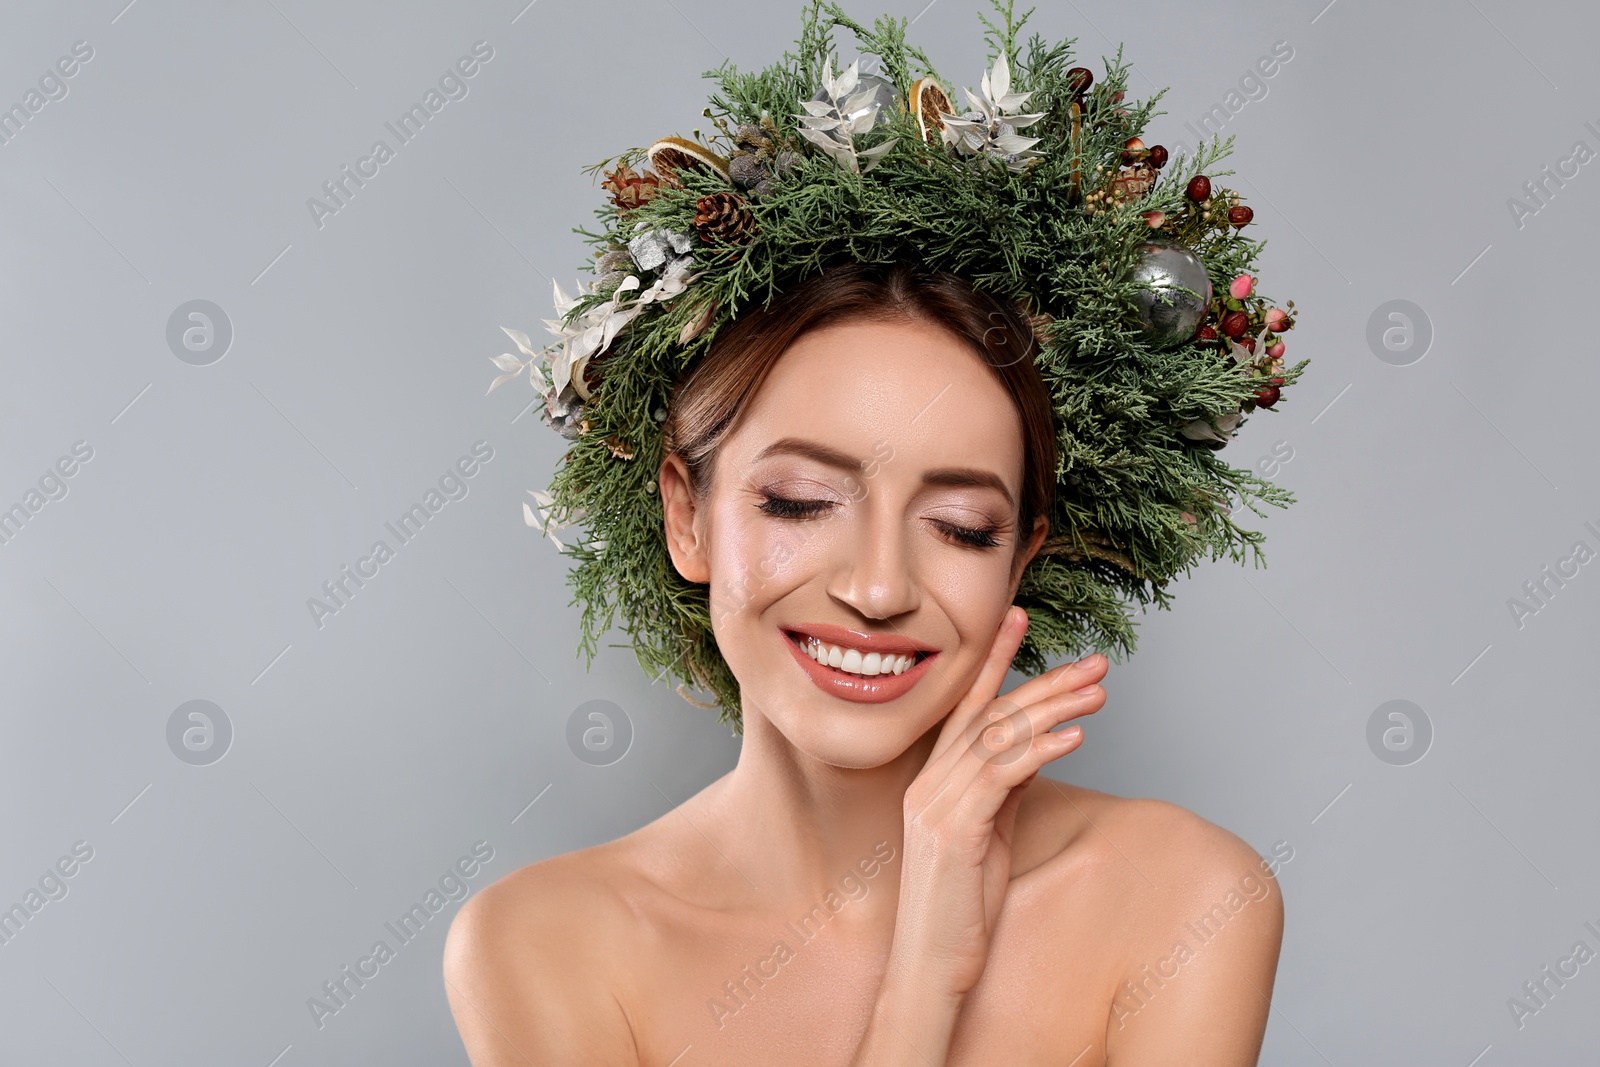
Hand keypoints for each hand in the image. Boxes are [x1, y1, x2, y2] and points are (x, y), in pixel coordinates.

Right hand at [889, 605, 1107, 999]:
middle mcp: (928, 784)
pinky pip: (1000, 778)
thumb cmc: (960, 909)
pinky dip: (1039, 750)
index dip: (994, 659)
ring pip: (997, 737)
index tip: (1019, 617)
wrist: (931, 969)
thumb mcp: (986, 837)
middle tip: (1094, 661)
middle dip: (1044, 680)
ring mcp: (936, 806)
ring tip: (1099, 692)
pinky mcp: (952, 833)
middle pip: (989, 714)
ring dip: (1053, 709)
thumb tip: (1035, 749)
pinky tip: (1075, 737)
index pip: (965, 706)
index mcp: (933, 781)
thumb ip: (1002, 790)